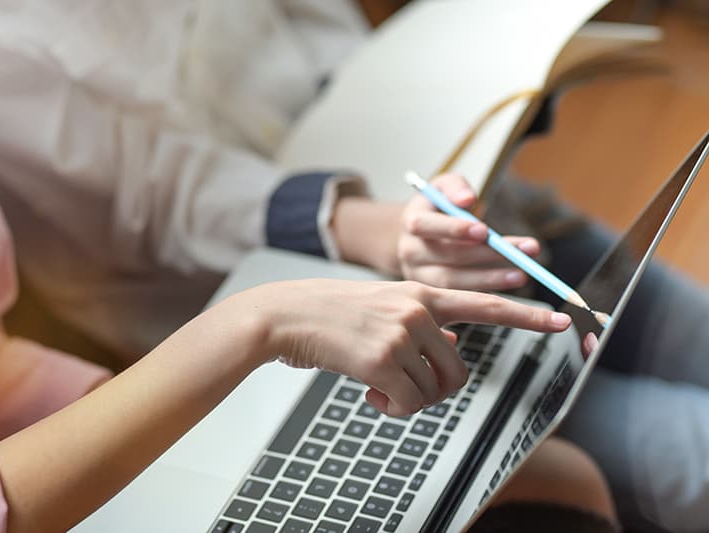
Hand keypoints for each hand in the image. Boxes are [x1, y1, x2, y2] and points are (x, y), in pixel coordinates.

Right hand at [234, 279, 570, 416]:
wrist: (285, 316)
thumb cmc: (331, 315)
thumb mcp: (384, 309)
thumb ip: (424, 325)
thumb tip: (455, 347)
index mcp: (420, 292)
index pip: (483, 303)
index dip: (525, 315)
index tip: (561, 320)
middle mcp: (417, 309)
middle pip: (461, 370)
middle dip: (437, 389)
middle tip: (406, 388)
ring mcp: (400, 333)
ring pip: (434, 391)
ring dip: (409, 400)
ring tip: (379, 388)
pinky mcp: (382, 360)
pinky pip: (409, 404)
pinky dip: (392, 409)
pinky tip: (369, 395)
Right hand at [398, 174, 540, 290]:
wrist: (417, 236)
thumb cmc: (436, 208)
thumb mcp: (442, 188)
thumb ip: (455, 187)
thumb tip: (467, 198)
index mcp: (411, 222)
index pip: (425, 226)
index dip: (455, 229)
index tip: (485, 231)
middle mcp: (411, 251)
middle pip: (449, 256)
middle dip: (488, 254)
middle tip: (522, 252)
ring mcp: (419, 275)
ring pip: (454, 281)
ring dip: (490, 279)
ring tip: (521, 275)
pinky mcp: (432, 292)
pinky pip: (459, 296)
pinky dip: (485, 291)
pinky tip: (509, 283)